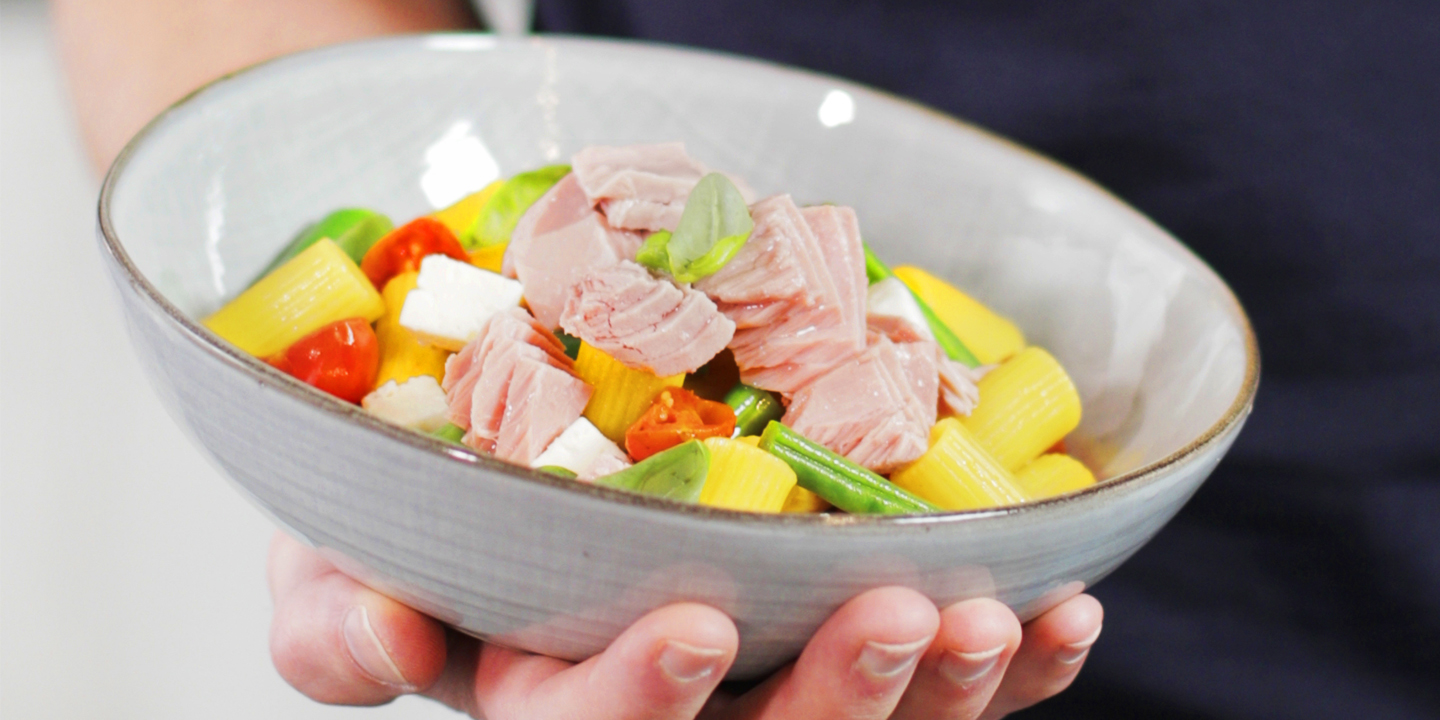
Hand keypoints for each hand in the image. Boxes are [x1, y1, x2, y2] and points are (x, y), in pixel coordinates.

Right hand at [269, 530, 1101, 718]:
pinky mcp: (840, 645)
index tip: (699, 624)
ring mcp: (769, 686)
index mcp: (546, 702)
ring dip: (940, 694)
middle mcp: (668, 713)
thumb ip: (331, 612)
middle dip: (834, 703)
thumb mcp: (332, 550)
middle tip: (903, 615)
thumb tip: (386, 639)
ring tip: (992, 615)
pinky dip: (1012, 670)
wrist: (511, 444)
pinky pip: (938, 689)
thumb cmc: (420, 507)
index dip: (638, 703)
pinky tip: (1062, 610)